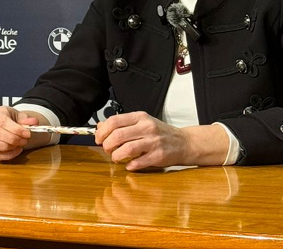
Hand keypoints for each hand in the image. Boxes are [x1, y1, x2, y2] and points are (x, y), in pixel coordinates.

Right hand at [0, 106, 41, 161]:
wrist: (8, 125)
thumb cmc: (13, 120)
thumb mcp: (21, 116)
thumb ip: (27, 119)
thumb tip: (34, 122)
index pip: (2, 121)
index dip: (15, 129)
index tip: (27, 134)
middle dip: (12, 139)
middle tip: (24, 141)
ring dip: (7, 147)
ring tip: (18, 145)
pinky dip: (6, 155)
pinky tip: (16, 151)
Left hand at [95, 111, 227, 169]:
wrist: (184, 142)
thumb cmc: (159, 133)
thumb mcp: (141, 122)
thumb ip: (121, 124)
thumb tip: (100, 127)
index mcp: (140, 117)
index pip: (114, 121)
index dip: (102, 131)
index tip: (98, 138)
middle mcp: (146, 127)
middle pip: (118, 135)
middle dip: (107, 145)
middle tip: (107, 149)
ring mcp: (153, 142)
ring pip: (127, 149)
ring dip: (116, 155)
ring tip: (116, 157)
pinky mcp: (159, 156)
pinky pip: (139, 162)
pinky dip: (130, 165)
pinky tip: (129, 165)